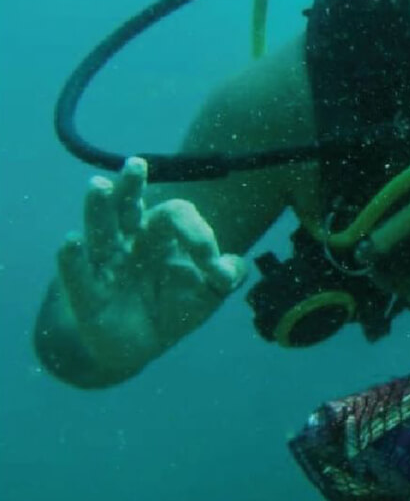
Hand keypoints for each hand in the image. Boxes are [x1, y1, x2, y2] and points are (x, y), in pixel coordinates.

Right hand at [57, 157, 246, 366]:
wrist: (139, 347)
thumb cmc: (172, 309)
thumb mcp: (206, 295)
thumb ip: (224, 277)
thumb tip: (234, 268)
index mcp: (161, 236)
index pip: (176, 216)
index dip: (197, 233)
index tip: (213, 264)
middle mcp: (130, 241)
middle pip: (129, 206)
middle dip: (132, 186)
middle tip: (136, 164)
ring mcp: (105, 264)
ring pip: (100, 230)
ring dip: (99, 208)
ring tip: (98, 186)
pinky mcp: (86, 292)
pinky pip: (77, 272)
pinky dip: (73, 258)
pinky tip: (72, 242)